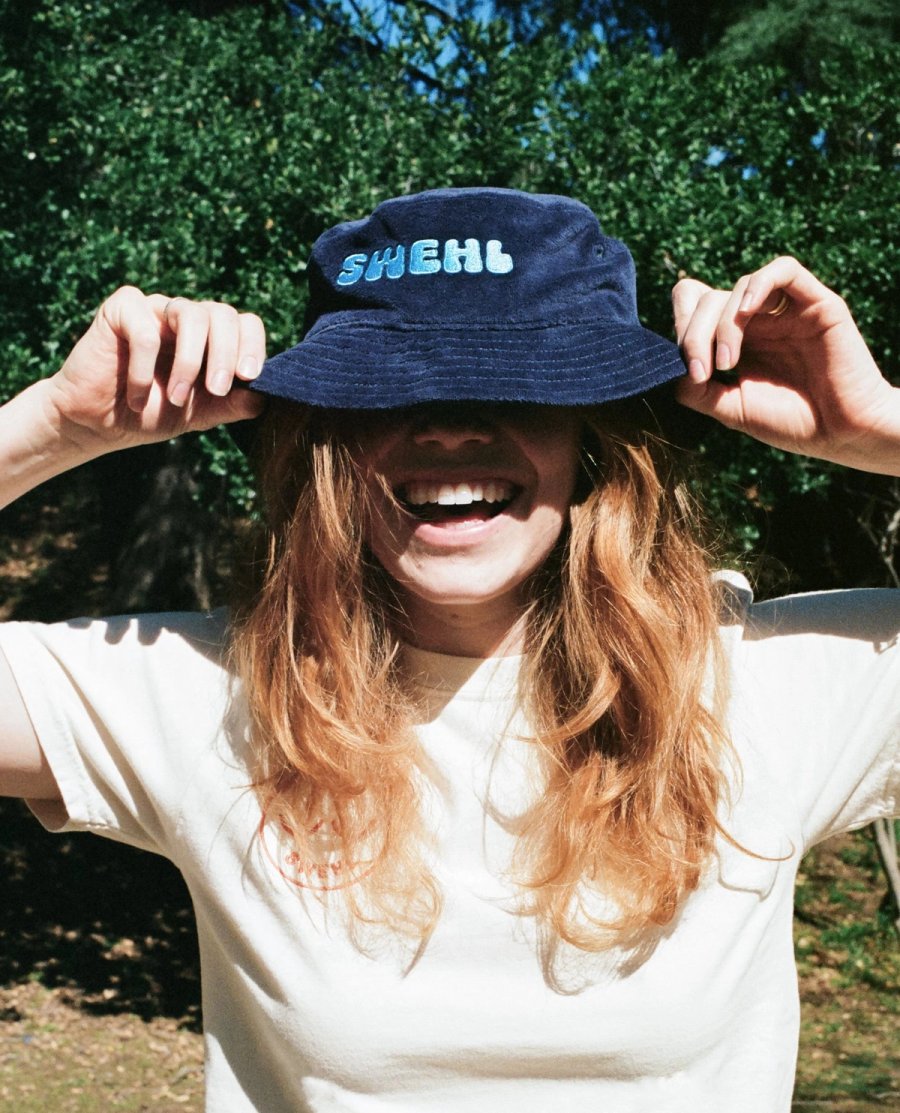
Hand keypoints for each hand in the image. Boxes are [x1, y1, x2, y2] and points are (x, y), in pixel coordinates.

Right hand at [46, 286, 266, 454]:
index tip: (249, 377)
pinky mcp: (121, 309)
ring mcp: (156, 309)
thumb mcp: (200, 414)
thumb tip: (262, 397)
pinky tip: (137, 398)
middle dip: (224, 353)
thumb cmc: (151, 413)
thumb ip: (232, 405)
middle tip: (215, 389)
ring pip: (190, 314)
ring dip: (188, 361)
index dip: (252, 345)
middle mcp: (187, 318)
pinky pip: (145, 329)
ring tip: (175, 397)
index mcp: (212, 338)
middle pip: (223, 314)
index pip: (246, 323)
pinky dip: (144, 369)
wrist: (99, 423)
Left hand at [672, 257, 899, 474]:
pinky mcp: (816, 303)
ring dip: (723, 325)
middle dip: (694, 334)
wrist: (842, 434)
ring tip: (727, 364)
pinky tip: (747, 313)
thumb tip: (667, 368)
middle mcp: (759, 320)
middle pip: (708, 298)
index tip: (688, 372)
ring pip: (737, 287)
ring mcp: (786, 309)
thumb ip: (696, 389)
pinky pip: (784, 269)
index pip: (694, 308)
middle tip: (703, 372)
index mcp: (737, 339)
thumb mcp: (731, 408)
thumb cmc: (792, 423)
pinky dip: (758, 285)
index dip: (681, 329)